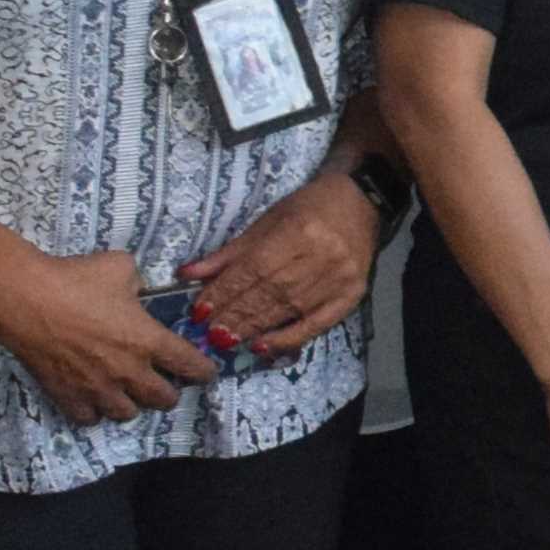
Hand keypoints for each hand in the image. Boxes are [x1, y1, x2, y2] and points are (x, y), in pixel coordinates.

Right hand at [0, 249, 226, 427]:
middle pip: (164, 399)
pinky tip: (93, 399)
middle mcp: (128, 371)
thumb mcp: (119, 268)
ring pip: (128, 414)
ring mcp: (98, 388)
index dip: (204, 372)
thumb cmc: (76, 279)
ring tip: (127, 392)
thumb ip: (137, 282)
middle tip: (164, 382)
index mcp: (149, 340)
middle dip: (169, 392)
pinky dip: (95, 412)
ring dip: (132, 404)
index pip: (191, 366)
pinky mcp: (68, 397)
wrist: (26, 300)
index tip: (205, 372)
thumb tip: (135, 289)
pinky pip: (90, 419)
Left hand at [186, 175, 381, 361]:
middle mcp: (320, 256)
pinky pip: (317, 324)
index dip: (225, 291)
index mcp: (297, 230)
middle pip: (269, 291)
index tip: (199, 311)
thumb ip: (230, 252)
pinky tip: (264, 347)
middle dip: (235, 314)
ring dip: (254, 327)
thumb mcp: (267, 221)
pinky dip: (289, 338)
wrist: (362, 203)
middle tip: (209, 333)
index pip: (253, 268)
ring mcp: (338, 278)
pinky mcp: (352, 295)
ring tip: (227, 339)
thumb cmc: (309, 208)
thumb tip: (187, 274)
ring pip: (288, 309)